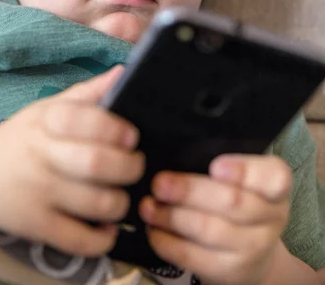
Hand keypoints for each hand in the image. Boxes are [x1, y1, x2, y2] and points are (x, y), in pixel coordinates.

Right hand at [0, 66, 144, 256]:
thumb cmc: (24, 137)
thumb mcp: (48, 108)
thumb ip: (87, 93)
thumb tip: (123, 73)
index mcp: (45, 121)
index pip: (85, 120)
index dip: (117, 129)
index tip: (132, 136)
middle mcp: (41, 155)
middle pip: (96, 162)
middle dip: (130, 166)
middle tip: (135, 166)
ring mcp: (38, 193)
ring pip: (96, 203)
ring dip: (121, 202)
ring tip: (122, 194)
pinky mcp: (36, 226)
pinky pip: (78, 239)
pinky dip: (102, 239)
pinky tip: (108, 228)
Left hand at [139, 155, 291, 284]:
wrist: (253, 255)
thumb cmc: (240, 201)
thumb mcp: (243, 181)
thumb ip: (220, 164)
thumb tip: (176, 150)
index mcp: (275, 188)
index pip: (274, 178)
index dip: (245, 171)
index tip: (215, 167)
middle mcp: (271, 218)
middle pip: (231, 202)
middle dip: (190, 191)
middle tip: (159, 183)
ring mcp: (253, 248)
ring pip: (209, 230)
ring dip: (172, 216)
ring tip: (148, 206)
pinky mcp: (230, 272)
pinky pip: (193, 257)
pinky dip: (167, 242)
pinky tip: (153, 228)